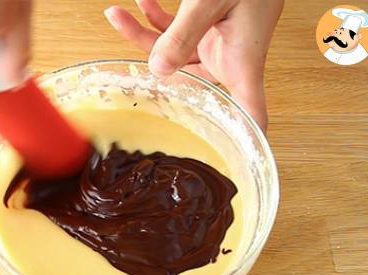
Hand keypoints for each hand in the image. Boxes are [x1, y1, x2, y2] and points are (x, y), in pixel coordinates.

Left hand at [104, 0, 283, 129]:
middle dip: (155, 72)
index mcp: (242, 60)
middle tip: (122, 68)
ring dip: (145, 36)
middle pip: (190, 82)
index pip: (249, 113)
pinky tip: (138, 4)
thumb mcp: (211, 0)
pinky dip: (158, 18)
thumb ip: (183, 34)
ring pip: (176, 54)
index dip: (243, 141)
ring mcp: (218, 43)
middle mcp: (230, 58)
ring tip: (118, 15)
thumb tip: (156, 69)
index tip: (232, 165)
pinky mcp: (209, 27)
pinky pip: (179, 31)